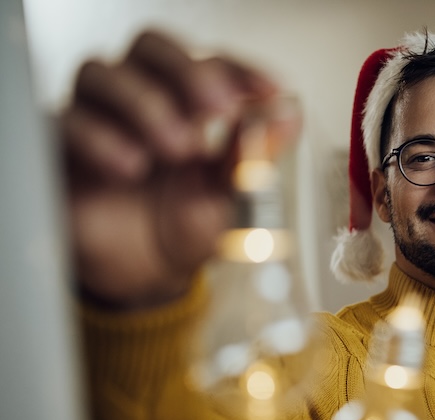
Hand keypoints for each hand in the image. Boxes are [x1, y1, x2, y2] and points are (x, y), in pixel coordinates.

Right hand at [63, 30, 298, 308]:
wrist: (147, 273)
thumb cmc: (189, 224)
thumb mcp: (234, 197)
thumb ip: (258, 155)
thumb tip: (289, 114)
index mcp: (189, 101)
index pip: (210, 60)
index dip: (240, 69)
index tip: (270, 90)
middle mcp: (142, 98)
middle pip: (151, 49)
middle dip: (188, 72)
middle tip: (217, 108)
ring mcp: (99, 117)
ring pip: (102, 74)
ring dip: (144, 104)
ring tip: (177, 147)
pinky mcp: (64, 149)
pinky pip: (67, 122)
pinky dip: (101, 138)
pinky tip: (131, 166)